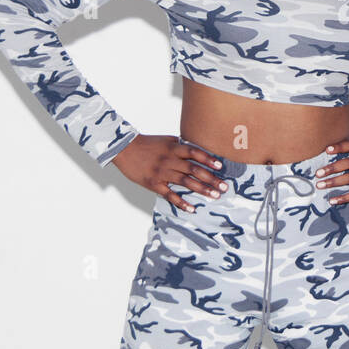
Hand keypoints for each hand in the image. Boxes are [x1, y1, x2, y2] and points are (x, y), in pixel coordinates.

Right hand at [113, 134, 227, 212]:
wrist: (124, 149)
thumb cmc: (147, 144)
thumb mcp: (166, 140)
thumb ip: (181, 146)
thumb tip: (197, 150)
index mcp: (174, 148)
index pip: (195, 153)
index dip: (208, 159)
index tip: (220, 166)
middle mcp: (170, 160)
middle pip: (194, 169)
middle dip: (211, 178)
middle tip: (224, 187)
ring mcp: (162, 173)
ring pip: (185, 182)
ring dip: (202, 190)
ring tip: (214, 196)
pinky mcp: (154, 184)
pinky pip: (169, 195)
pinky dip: (181, 202)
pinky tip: (191, 208)